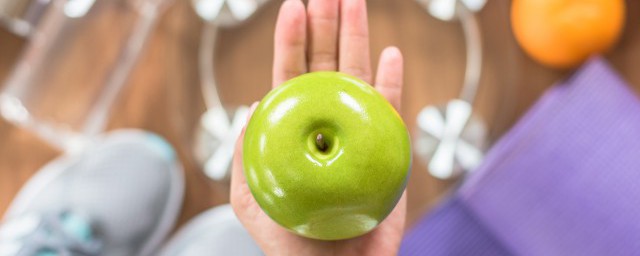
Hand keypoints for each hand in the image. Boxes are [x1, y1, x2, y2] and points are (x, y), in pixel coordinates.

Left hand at [230, 0, 405, 254]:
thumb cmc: (291, 242)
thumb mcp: (250, 199)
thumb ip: (242, 155)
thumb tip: (250, 106)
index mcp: (295, 130)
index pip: (291, 76)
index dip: (292, 41)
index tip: (294, 5)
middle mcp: (327, 123)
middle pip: (327, 64)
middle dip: (327, 25)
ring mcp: (358, 133)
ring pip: (359, 77)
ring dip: (359, 38)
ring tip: (355, 2)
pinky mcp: (386, 150)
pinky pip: (391, 112)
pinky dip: (392, 83)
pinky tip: (391, 55)